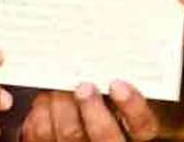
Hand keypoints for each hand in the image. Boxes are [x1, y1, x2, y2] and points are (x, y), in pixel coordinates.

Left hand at [19, 82, 158, 141]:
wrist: (81, 116)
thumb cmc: (105, 97)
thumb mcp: (121, 88)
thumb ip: (118, 77)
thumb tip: (104, 49)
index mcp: (135, 129)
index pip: (142, 125)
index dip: (132, 106)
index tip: (117, 84)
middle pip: (104, 137)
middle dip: (91, 108)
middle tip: (83, 85)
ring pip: (70, 134)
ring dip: (61, 104)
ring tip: (59, 87)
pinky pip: (42, 134)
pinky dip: (41, 112)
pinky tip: (46, 100)